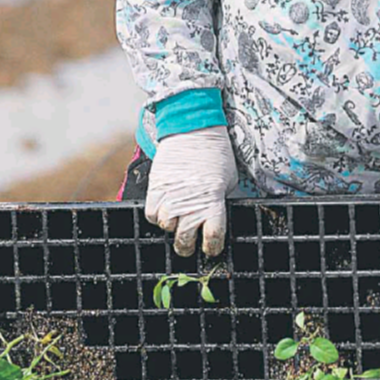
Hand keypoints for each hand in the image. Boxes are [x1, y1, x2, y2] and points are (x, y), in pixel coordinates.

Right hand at [144, 126, 237, 256]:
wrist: (193, 130)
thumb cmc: (216, 155)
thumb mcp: (228, 182)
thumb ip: (219, 203)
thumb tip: (211, 222)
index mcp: (214, 203)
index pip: (212, 238)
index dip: (212, 247)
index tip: (211, 249)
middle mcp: (191, 204)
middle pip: (185, 240)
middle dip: (188, 246)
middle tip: (189, 244)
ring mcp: (171, 197)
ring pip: (166, 227)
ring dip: (171, 227)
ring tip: (177, 220)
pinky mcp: (155, 188)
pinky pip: (151, 214)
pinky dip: (156, 215)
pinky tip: (164, 209)